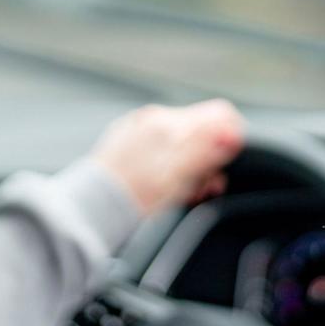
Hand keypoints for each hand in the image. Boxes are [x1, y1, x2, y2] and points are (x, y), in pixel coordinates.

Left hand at [91, 99, 244, 215]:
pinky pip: (161, 146)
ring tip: (183, 193)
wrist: (92, 210)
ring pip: (183, 139)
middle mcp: (154, 119)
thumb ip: (207, 151)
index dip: (231, 140)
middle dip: (210, 158)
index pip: (220, 115)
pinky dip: (171, 165)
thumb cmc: (133, 200)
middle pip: (203, 128)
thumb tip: (232, 133)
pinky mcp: (127, 140)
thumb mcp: (178, 179)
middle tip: (203, 188)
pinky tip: (163, 187)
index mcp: (169, 124)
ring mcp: (139, 128)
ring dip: (192, 165)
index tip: (226, 166)